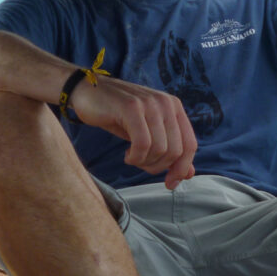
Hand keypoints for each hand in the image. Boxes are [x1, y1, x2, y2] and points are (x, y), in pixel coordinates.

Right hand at [70, 76, 196, 189]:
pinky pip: (142, 144)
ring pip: (160, 149)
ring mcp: (149, 103)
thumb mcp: (147, 133)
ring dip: (144, 162)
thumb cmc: (117, 115)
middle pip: (175, 151)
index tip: (170, 184)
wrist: (86, 92)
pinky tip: (127, 154)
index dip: (181, 169)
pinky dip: (135, 157)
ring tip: (132, 156)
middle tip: (141, 164)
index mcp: (174, 107)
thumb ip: (169, 150)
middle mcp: (165, 103)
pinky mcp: (131, 107)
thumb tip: (188, 174)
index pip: (190, 145)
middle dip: (158, 167)